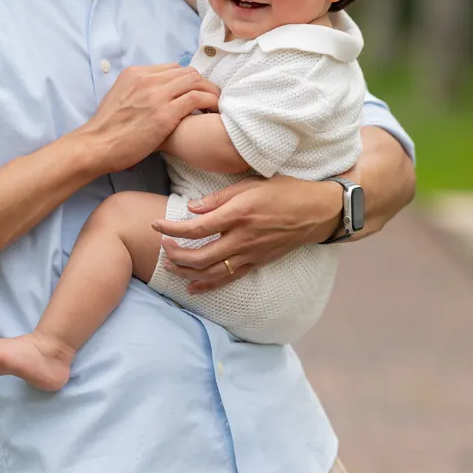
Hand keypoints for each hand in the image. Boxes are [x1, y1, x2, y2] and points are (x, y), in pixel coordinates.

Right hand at [82, 64, 218, 173]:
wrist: (96, 145)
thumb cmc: (107, 130)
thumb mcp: (119, 97)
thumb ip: (137, 92)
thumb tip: (151, 98)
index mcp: (135, 73)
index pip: (172, 68)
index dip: (186, 80)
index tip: (194, 92)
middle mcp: (147, 78)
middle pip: (186, 71)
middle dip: (202, 83)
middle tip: (210, 98)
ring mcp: (156, 94)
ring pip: (195, 81)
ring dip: (210, 91)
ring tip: (215, 105)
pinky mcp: (165, 112)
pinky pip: (197, 98)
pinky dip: (209, 102)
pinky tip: (212, 112)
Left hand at [153, 175, 342, 292]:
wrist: (316, 211)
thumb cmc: (284, 191)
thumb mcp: (250, 184)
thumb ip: (218, 198)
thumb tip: (191, 209)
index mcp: (238, 214)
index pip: (196, 228)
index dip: (171, 228)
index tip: (155, 225)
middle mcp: (242, 239)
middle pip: (199, 257)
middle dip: (175, 254)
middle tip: (162, 245)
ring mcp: (250, 255)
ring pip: (211, 273)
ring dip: (186, 272)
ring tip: (170, 266)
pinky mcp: (257, 264)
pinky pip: (229, 279)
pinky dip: (207, 286)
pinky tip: (192, 288)